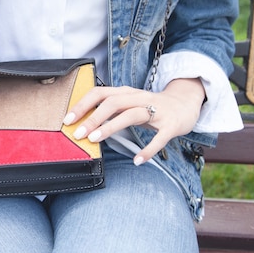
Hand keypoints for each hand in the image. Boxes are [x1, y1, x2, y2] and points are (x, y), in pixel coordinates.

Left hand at [64, 78, 205, 164]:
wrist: (186, 104)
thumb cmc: (151, 107)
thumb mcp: (129, 104)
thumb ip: (109, 112)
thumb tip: (83, 126)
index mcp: (126, 93)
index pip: (100, 93)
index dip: (82, 105)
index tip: (67, 120)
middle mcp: (139, 98)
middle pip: (113, 103)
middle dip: (93, 118)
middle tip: (77, 134)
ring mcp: (156, 110)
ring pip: (131, 115)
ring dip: (111, 127)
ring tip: (95, 140)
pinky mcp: (171, 125)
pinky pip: (159, 137)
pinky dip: (148, 149)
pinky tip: (137, 160)